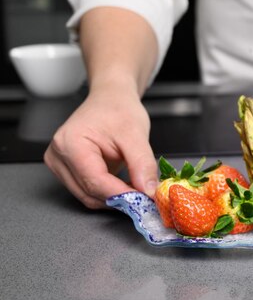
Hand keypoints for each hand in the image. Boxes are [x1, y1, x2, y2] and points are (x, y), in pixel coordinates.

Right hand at [44, 88, 156, 208]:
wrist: (111, 99)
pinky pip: (88, 190)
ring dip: (114, 197)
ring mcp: (59, 165)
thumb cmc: (118, 109)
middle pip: (89, 193)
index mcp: (70, 144)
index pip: (95, 182)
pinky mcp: (66, 171)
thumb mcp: (136, 134)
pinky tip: (124, 184)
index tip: (145, 200)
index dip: (122, 195)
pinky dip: (108, 192)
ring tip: (136, 187)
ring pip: (88, 196)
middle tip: (145, 196)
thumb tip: (148, 191)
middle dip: (119, 198)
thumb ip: (142, 164)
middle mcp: (58, 156)